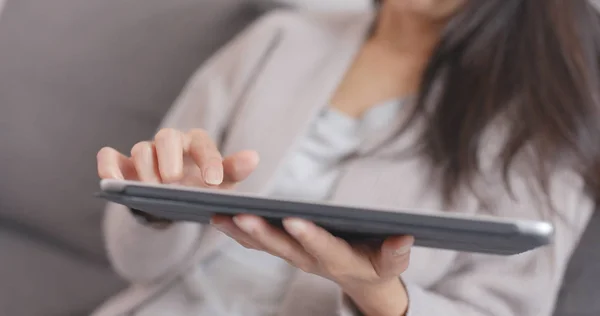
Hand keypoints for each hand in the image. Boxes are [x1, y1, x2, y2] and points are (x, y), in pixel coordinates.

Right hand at [96, 128, 259, 222]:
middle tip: (173, 180)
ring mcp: (145, 152)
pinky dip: (108, 165)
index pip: (203, 144)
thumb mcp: (221, 183)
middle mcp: (170, 143)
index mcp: (197, 143)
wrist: (175, 201)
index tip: (213, 181)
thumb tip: (253, 157)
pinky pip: (109, 156)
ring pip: (141, 149)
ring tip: (150, 189)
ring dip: (145, 169)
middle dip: (170, 158)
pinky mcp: (122, 165)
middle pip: (167, 137)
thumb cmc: (201, 187)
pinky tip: (112, 181)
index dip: (209, 161)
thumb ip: (234, 170)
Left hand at [211, 214, 412, 314]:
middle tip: (241, 215)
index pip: (322, 247)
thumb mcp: (392, 264)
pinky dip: (238, 232)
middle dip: (262, 232)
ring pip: (264, 244)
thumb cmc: (378, 267)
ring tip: (216, 215)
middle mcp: (310, 260)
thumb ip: (396, 254)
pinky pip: (258, 243)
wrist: (362, 281)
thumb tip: (404, 238)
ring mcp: (295, 256)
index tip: (293, 219)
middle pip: (283, 246)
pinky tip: (218, 217)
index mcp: (339, 260)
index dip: (309, 235)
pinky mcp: (286, 250)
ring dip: (240, 231)